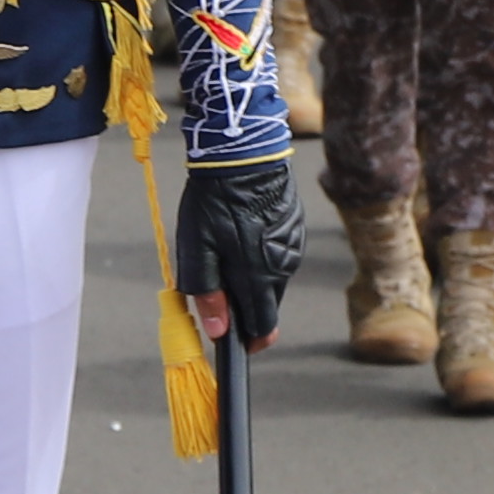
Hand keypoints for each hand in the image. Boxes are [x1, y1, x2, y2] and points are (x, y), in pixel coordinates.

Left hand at [175, 150, 302, 347]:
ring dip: (255, 276)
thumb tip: (219, 331)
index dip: (247, 340)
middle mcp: (283, 267)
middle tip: (219, 279)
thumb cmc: (214, 200)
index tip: (233, 341)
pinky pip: (280, 254)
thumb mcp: (198, 248)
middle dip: (245, 303)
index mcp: (258, 276)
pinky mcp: (296, 229)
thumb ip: (207, 292)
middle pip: (267, 305)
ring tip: (229, 246)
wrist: (244, 153)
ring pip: (274, 278)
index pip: (263, 328)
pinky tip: (246, 230)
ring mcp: (293, 247)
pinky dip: (264, 253)